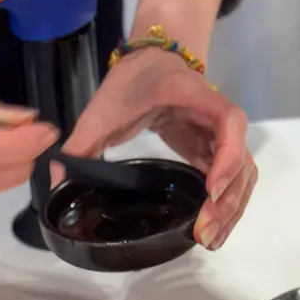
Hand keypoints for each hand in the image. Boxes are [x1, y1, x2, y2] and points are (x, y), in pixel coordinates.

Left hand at [62, 47, 256, 250]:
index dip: (227, 158)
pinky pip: (234, 180)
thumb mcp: (103, 110)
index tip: (211, 191)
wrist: (153, 60)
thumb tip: (56, 180)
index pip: (229, 125)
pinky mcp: (216, 151)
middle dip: (227, 201)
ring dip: (232, 209)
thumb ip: (81, 144)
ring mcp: (221, 137)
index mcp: (195, 98)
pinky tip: (213, 227)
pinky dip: (229, 204)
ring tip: (209, 239)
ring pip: (243, 176)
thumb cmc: (133, 81)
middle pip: (242, 161)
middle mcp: (218, 118)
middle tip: (204, 233)